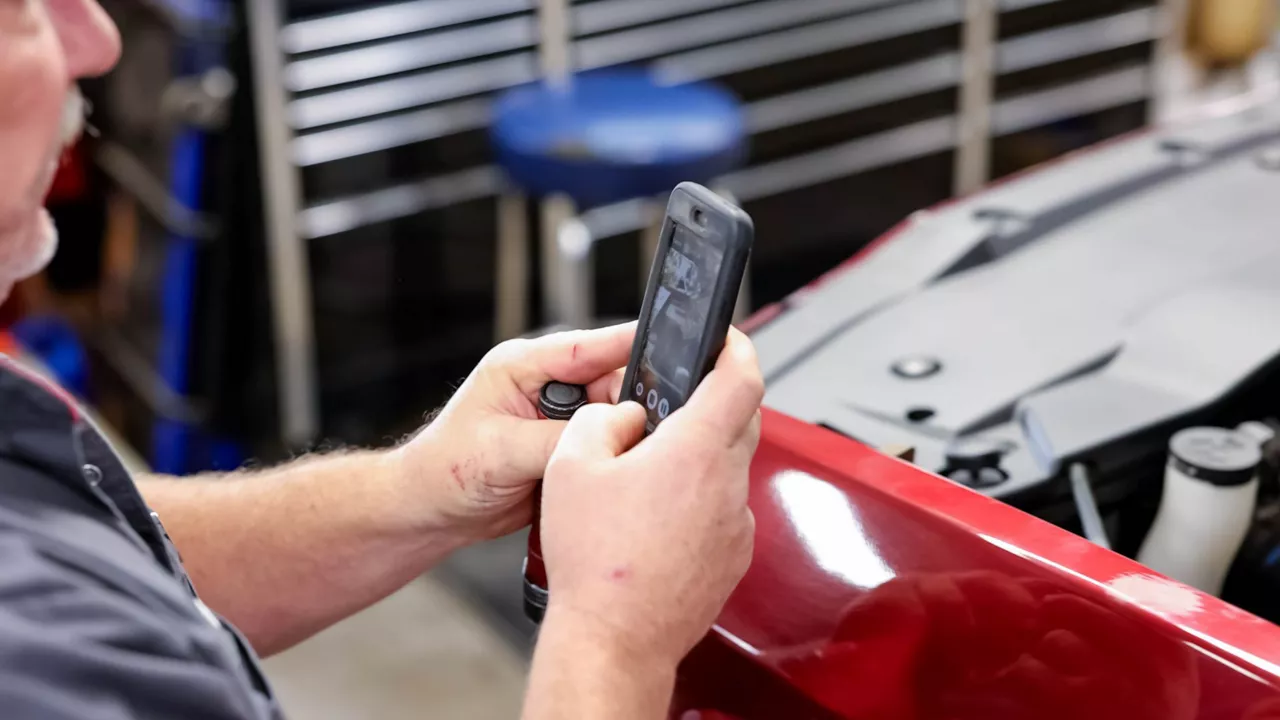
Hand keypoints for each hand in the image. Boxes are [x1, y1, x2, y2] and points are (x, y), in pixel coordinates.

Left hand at [390, 323, 635, 541]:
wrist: (432, 512)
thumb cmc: (446, 471)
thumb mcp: (501, 453)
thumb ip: (556, 440)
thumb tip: (609, 434)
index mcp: (524, 366)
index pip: (588, 346)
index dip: (631, 343)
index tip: (672, 342)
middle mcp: (546, 386)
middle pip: (614, 383)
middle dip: (633, 405)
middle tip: (652, 430)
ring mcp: (558, 417)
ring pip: (615, 418)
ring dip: (624, 436)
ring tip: (634, 457)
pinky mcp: (567, 447)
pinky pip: (606, 447)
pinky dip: (615, 460)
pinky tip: (620, 473)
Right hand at [539, 329, 763, 666]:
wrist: (614, 638)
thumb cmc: (595, 561)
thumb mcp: (570, 467)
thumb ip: (600, 419)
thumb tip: (623, 416)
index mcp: (695, 451)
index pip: (742, 378)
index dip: (738, 347)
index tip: (728, 337)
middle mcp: (727, 484)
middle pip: (740, 420)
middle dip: (712, 402)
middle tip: (670, 408)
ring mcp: (737, 524)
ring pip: (728, 469)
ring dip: (699, 459)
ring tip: (646, 478)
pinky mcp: (733, 557)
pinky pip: (724, 510)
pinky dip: (699, 502)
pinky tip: (656, 521)